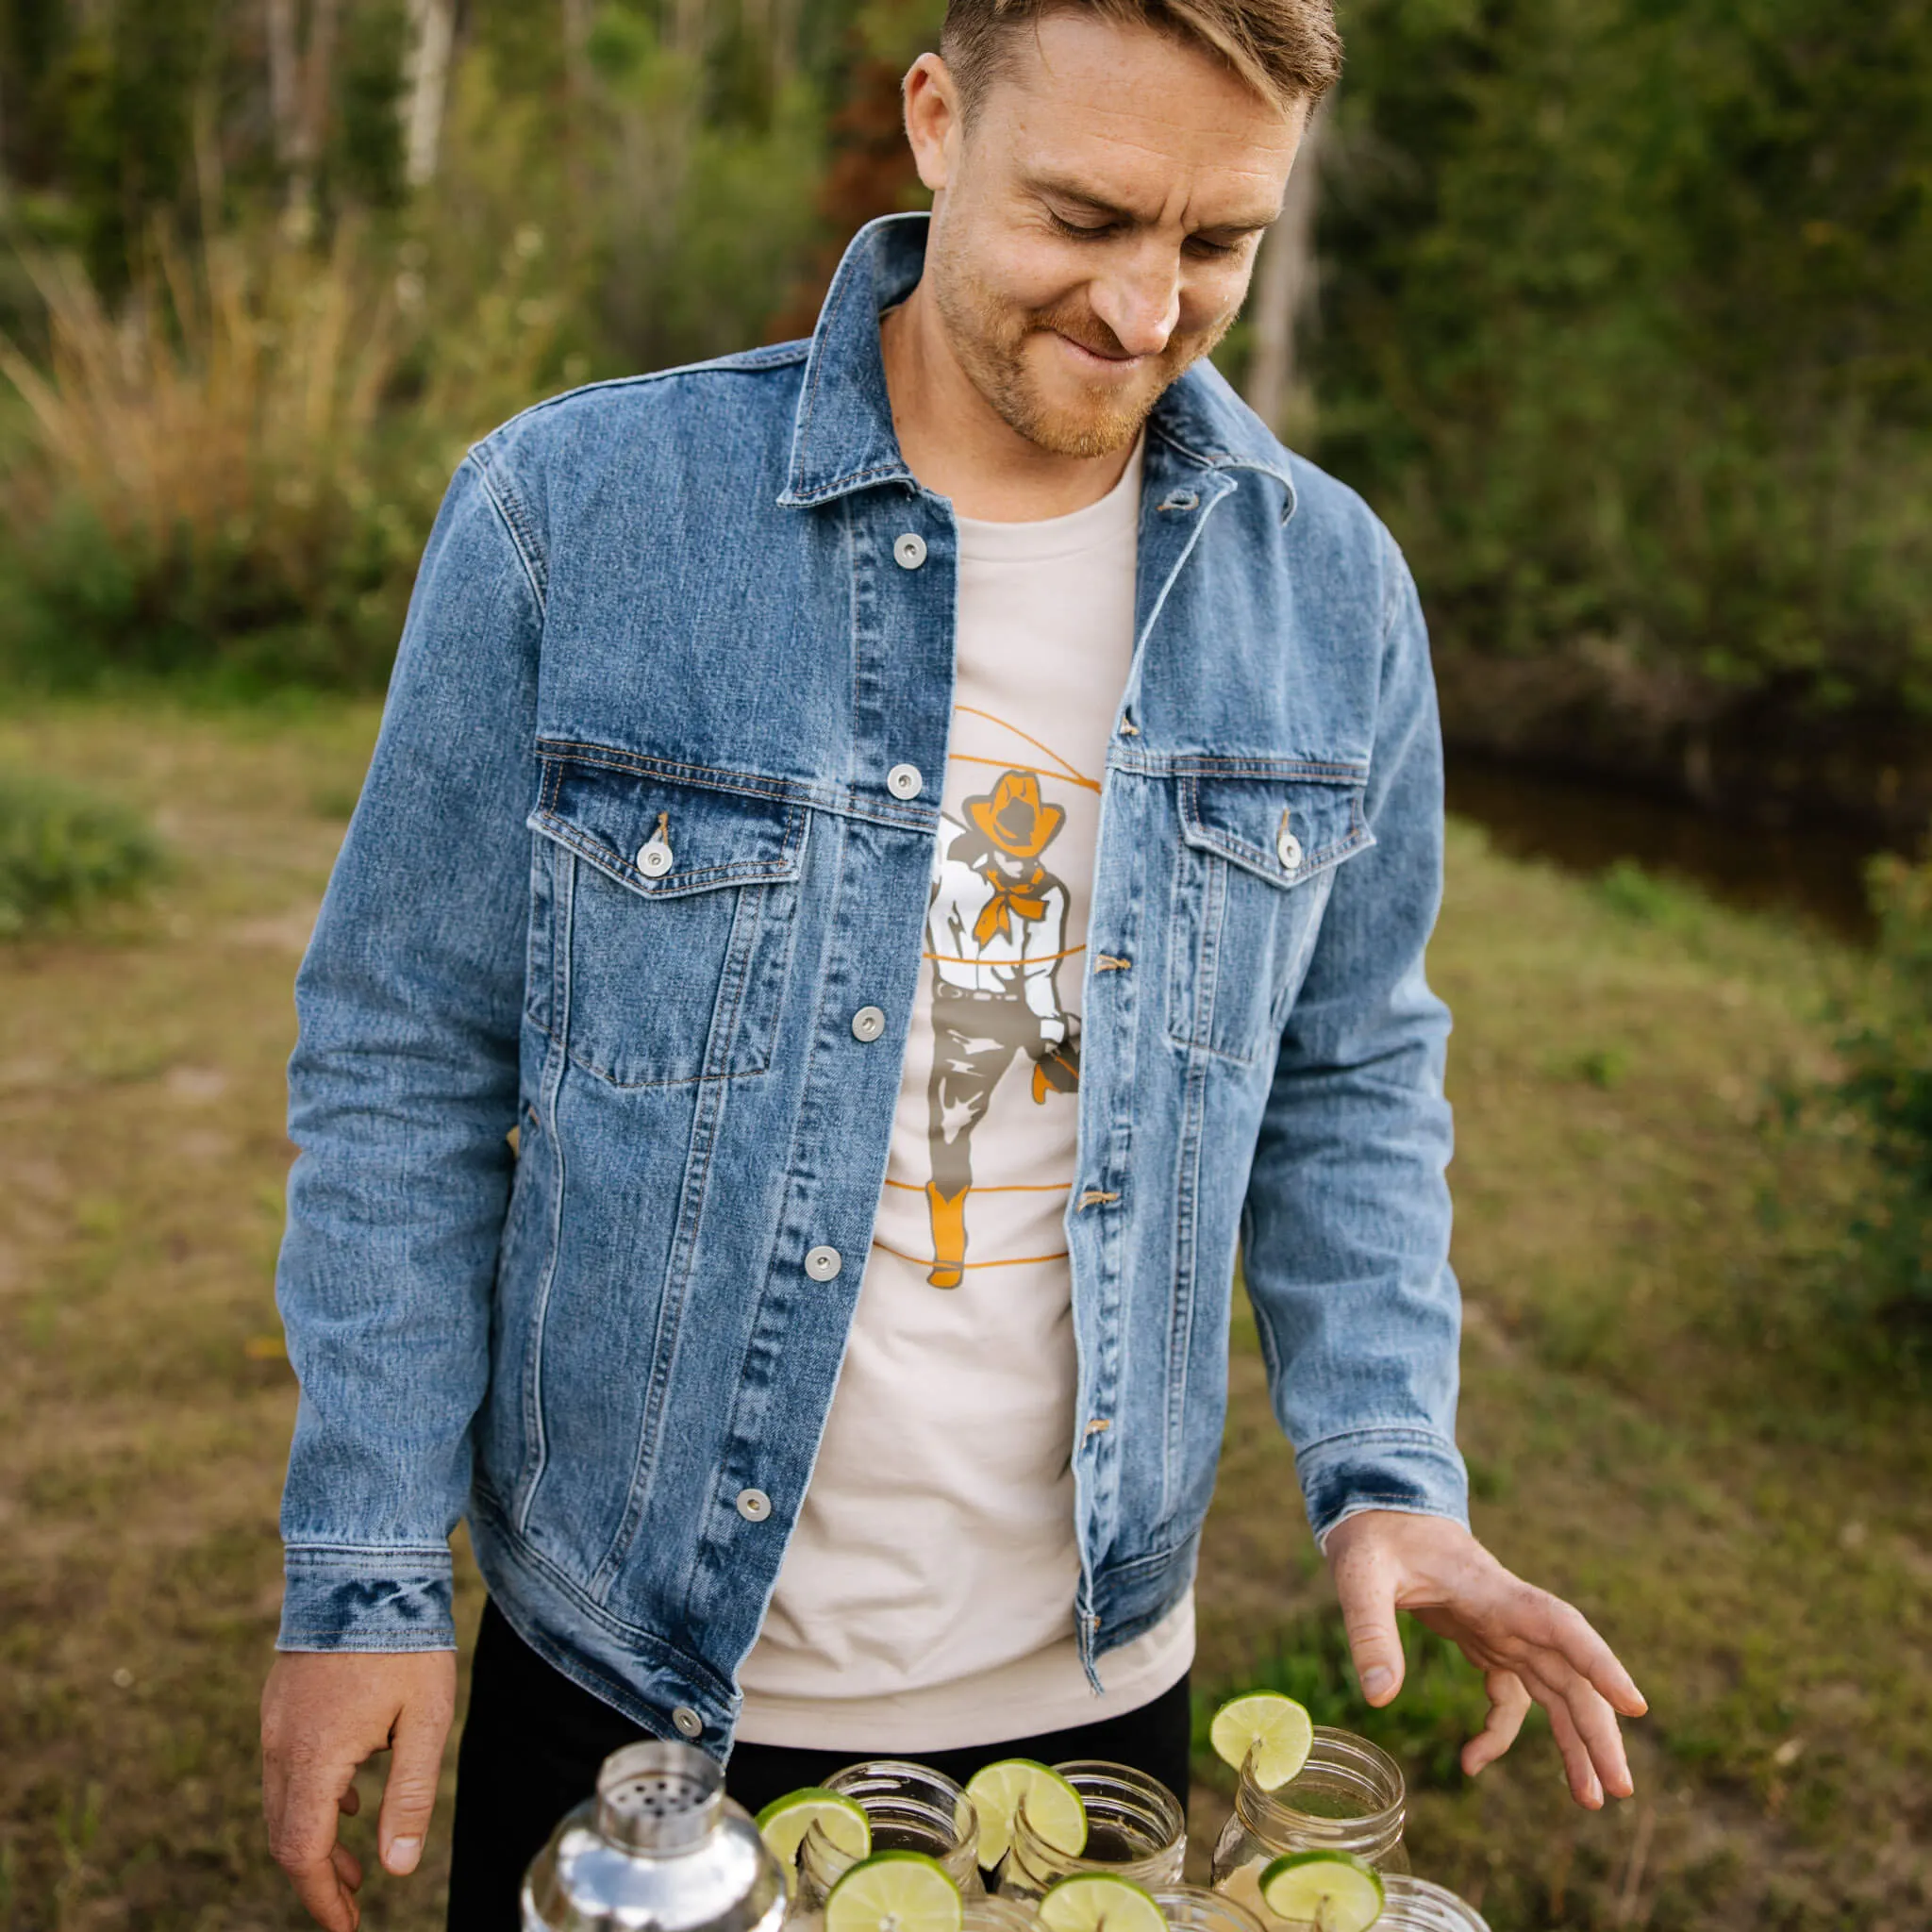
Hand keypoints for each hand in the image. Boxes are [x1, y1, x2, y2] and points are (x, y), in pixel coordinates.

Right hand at [261, 1649, 456, 1930]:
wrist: (365, 1565)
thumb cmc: (403, 1640)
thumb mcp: (425, 1720)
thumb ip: (411, 1796)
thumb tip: (398, 1869)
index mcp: (313, 1758)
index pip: (302, 1852)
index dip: (322, 1898)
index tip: (348, 1926)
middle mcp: (281, 1745)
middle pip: (285, 1833)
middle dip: (317, 1876)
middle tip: (354, 1902)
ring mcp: (275, 1720)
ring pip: (282, 1800)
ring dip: (313, 1837)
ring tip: (354, 1862)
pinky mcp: (281, 1699)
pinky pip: (285, 1765)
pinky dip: (310, 1795)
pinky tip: (348, 1796)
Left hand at [1325, 1510, 1646, 1808]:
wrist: (1380, 1507)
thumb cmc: (1374, 1534)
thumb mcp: (1360, 1575)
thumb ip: (1369, 1629)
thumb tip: (1379, 1697)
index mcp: (1494, 1592)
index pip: (1561, 1626)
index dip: (1600, 1664)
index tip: (1635, 1705)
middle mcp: (1511, 1614)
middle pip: (1571, 1675)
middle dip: (1597, 1731)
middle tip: (1618, 1791)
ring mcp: (1504, 1630)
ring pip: (1555, 1691)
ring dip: (1573, 1742)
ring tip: (1589, 1799)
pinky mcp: (1488, 1642)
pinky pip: (1510, 1695)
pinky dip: (1500, 1732)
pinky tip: (1471, 1762)